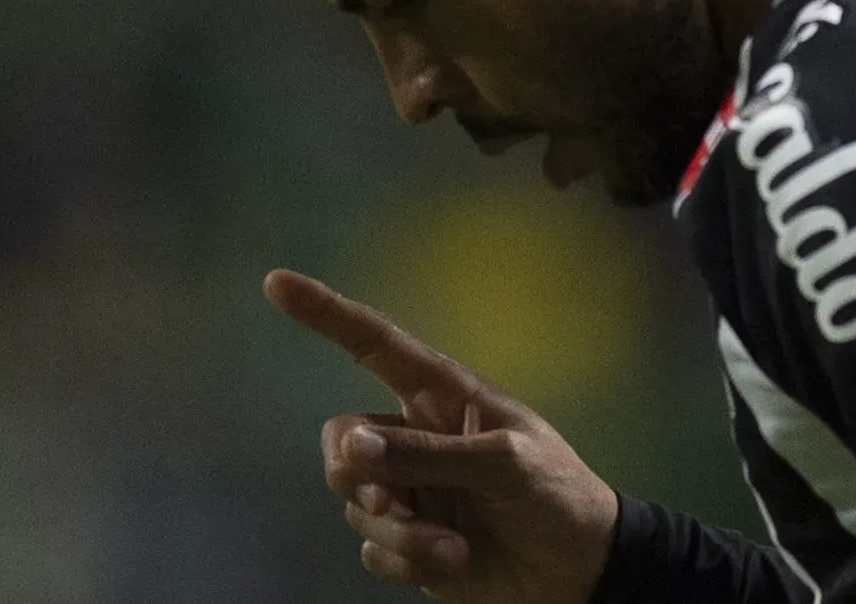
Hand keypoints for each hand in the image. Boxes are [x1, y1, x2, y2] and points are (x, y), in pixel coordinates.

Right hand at [267, 268, 624, 603]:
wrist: (578, 573)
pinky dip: (404, 560)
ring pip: (356, 502)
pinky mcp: (409, 543)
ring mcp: (411, 492)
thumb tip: (350, 447)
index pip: (376, 347)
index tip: (277, 284)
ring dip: (398, 529)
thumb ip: (427, 453)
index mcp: (444, 399)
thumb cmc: (554, 494)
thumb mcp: (503, 464)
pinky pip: (372, 548)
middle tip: (394, 501)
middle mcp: (417, 439)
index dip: (328, 315)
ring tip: (452, 544)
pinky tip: (452, 563)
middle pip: (342, 441)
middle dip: (356, 473)